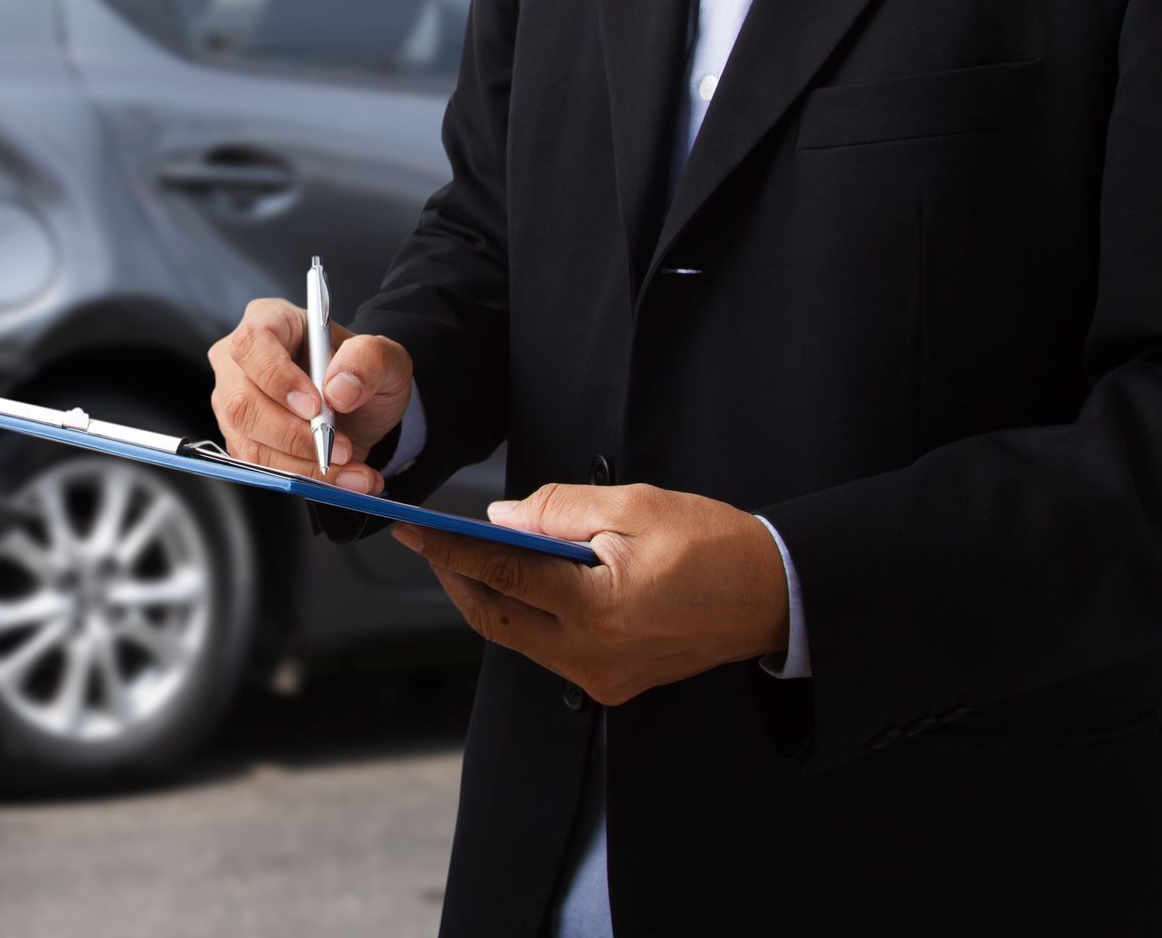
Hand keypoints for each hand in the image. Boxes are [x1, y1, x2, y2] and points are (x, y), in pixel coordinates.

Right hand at [207, 298, 412, 493]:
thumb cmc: (362, 373)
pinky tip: (342, 479)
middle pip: (242, 403)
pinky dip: (305, 479)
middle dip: (294, 435)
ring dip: (305, 466)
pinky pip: (262, 469)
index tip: (315, 407)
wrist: (360, 409)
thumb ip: (370, 360)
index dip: (278, 378)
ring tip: (353, 469)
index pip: (253, 345)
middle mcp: (239, 362)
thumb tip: (339, 390)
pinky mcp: (240, 440)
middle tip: (342, 448)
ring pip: (251, 444)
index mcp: (269, 321)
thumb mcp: (386, 358)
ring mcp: (234, 403)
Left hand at [392, 483, 790, 704]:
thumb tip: (501, 519)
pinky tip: (518, 582)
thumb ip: (557, 511)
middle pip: (496, 617)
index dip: (450, 550)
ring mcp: (602, 677)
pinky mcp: (613, 683)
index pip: (502, 575)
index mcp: (598, 609)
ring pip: (518, 636)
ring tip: (466, 557)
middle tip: (430, 542)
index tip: (412, 530)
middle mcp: (593, 656)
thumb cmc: (715, 545)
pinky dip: (524, 614)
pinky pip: (548, 649)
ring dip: (489, 597)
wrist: (776, 596)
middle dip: (457, 579)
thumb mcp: (634, 505)